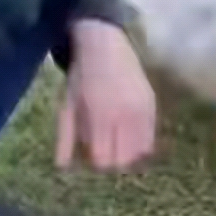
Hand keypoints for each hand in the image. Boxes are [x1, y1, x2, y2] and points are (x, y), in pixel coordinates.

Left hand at [56, 18, 155, 170]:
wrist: (106, 46)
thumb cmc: (81, 77)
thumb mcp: (67, 106)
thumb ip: (65, 138)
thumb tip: (62, 168)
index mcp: (99, 117)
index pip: (102, 159)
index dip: (95, 163)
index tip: (90, 155)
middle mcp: (123, 116)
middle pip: (122, 161)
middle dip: (111, 161)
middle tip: (104, 150)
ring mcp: (141, 112)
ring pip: (139, 153)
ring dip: (127, 155)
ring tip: (117, 144)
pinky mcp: (152, 107)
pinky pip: (150, 140)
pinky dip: (140, 146)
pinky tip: (129, 138)